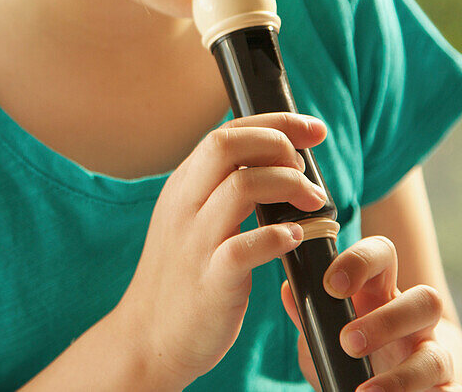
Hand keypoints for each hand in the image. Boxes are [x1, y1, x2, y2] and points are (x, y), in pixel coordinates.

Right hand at [112, 113, 328, 387]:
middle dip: (279, 144)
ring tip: (314, 204)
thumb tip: (274, 164)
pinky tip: (297, 240)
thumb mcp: (190, 221)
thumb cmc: (182, 279)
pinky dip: (279, 237)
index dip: (276, 123)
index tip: (314, 131)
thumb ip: (219, 190)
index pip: (227, 132)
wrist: (147, 338)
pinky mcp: (209, 281)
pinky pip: (245, 247)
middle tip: (309, 169)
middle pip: (228, 145)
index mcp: (183, 187)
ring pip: (241, 186)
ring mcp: (195, 242)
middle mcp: (184, 206)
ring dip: (289, 185)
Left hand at [280, 235, 461, 391]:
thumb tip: (290, 290)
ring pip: (438, 356)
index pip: (384, 256)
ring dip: (403, 376)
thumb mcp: (326, 331)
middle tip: (347, 342)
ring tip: (367, 391)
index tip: (331, 285)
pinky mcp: (443, 389)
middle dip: (386, 321)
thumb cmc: (352, 348)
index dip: (361, 261)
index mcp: (381, 294)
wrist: (389, 384)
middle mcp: (414, 321)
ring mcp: (432, 356)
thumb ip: (310, 315)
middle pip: (424, 300)